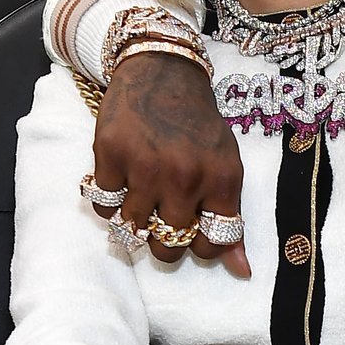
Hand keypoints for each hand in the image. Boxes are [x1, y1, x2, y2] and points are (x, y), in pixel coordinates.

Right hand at [88, 52, 249, 275]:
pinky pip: (104, 206)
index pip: (210, 245)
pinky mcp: (110, 154)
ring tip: (140, 196)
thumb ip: (231, 218)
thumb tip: (241, 272)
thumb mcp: (225, 166)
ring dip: (134, 220)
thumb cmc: (197, 125)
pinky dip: (109, 200)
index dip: (199, 245)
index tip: (191, 231)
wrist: (162, 72)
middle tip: (161, 218)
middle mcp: (185, 176)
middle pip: (168, 246)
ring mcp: (145, 166)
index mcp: (221, 180)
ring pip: (132, 229)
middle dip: (163, 241)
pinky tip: (120, 178)